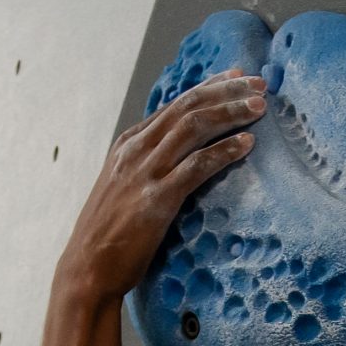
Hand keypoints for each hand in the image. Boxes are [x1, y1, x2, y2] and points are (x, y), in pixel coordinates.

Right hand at [59, 70, 263, 301]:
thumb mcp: (125, 189)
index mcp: (128, 144)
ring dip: (230, 113)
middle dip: (226, 92)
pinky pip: (196, 166)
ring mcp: (145, 172)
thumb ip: (148, 168)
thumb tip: (179, 161)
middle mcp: (135, 150)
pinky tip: (247, 145)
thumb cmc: (109, 236)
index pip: (174, 104)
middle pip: (187, 107)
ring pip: (193, 127)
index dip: (208, 88)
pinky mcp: (156, 198)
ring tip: (259, 108)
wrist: (87, 268)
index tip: (235, 77)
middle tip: (258, 85)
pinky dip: (224, 152)